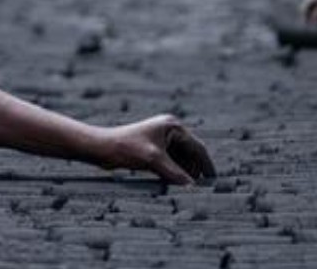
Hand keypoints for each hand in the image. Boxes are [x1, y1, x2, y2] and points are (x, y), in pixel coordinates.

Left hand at [96, 115, 215, 184]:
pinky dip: (175, 173)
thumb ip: (175, 173)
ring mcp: (161, 139)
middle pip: (190, 153)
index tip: (214, 181)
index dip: (207, 164)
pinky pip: (171, 162)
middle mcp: (169, 130)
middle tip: (203, 190)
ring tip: (191, 190)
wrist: (102, 147)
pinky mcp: (153, 149)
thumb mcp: (153, 161)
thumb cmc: (125, 148)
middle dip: (196, 170)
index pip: (197, 147)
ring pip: (181, 159)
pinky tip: (177, 185)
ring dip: (185, 173)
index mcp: (172, 126)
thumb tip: (192, 188)